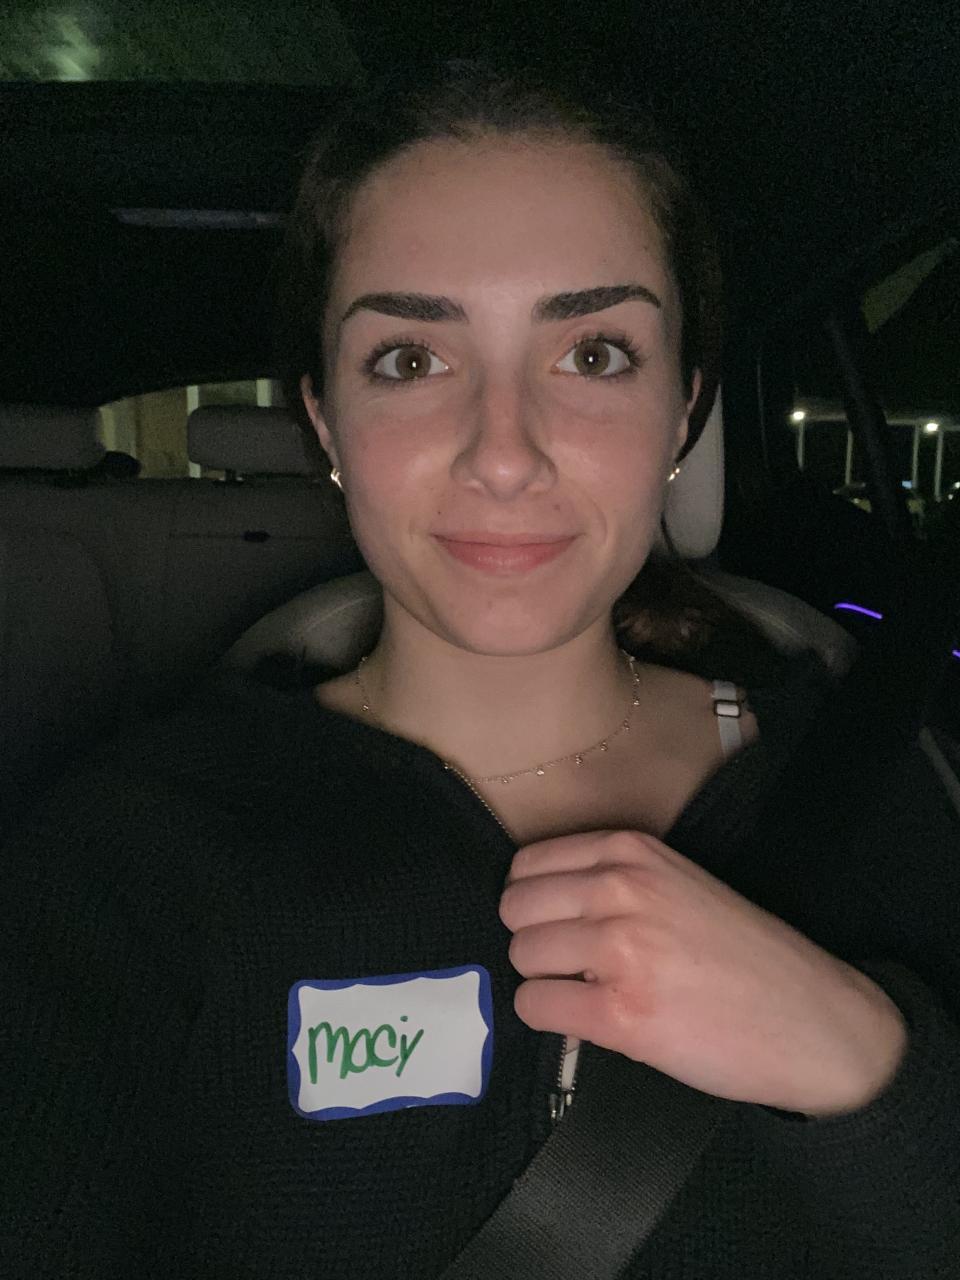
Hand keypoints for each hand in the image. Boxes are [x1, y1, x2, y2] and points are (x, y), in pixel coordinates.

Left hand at [499, 829, 908, 1116]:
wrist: (813, 1019)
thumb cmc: (748, 956)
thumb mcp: (681, 884)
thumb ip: (614, 879)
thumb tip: (540, 903)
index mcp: (633, 851)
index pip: (527, 865)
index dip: (536, 904)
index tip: (558, 926)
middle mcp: (621, 889)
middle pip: (515, 908)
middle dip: (536, 941)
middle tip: (573, 966)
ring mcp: (620, 949)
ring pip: (522, 956)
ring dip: (546, 981)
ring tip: (591, 993)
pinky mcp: (621, 1013)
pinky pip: (535, 1006)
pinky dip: (550, 1019)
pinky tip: (591, 1021)